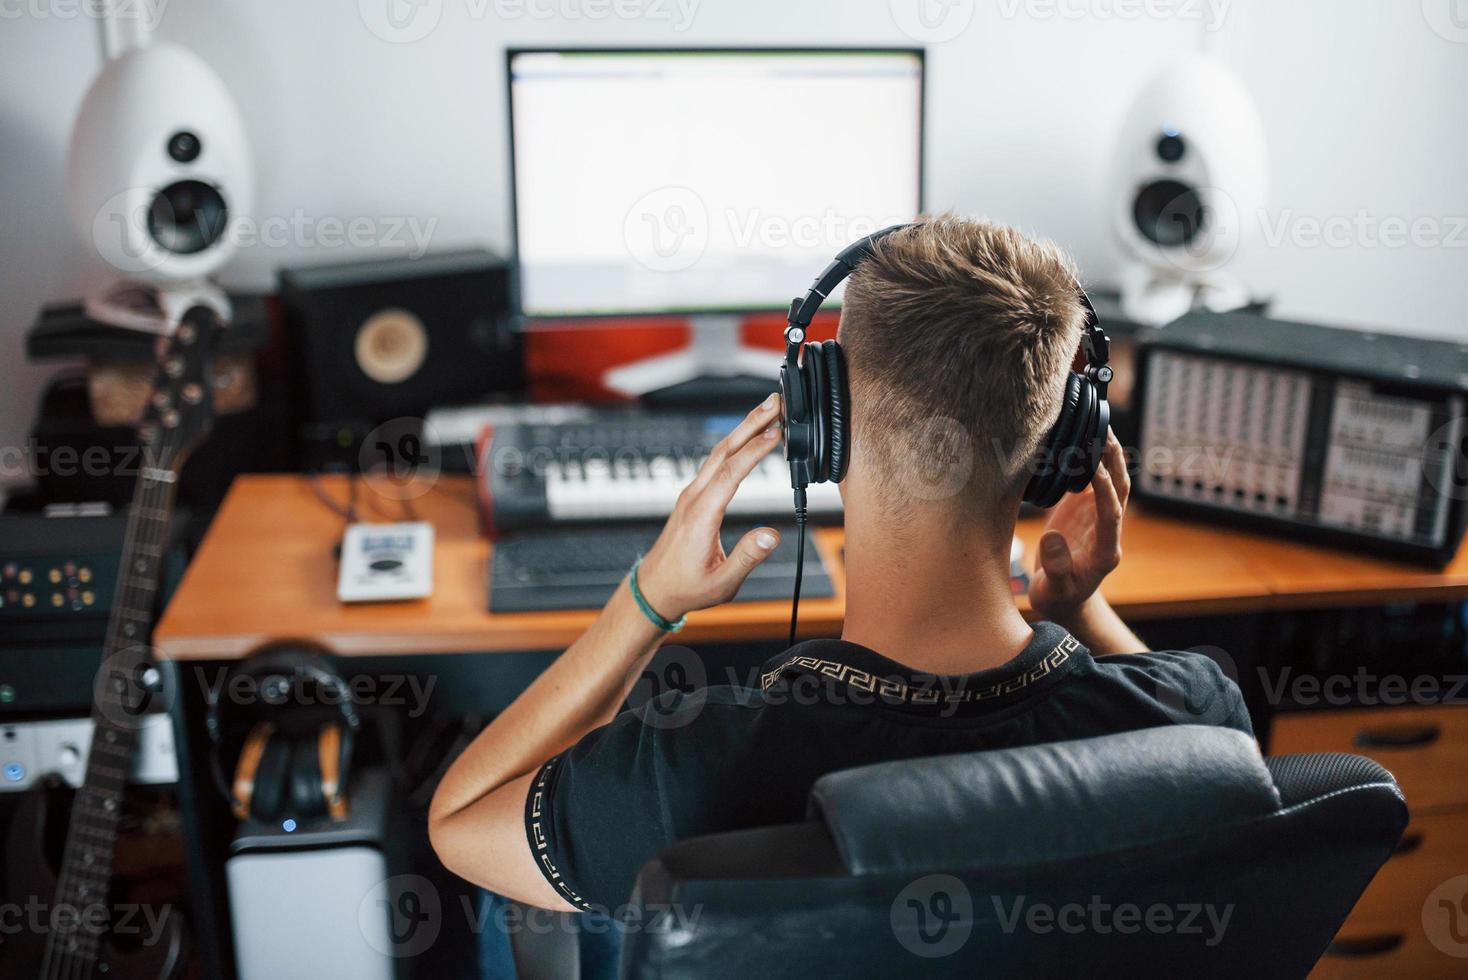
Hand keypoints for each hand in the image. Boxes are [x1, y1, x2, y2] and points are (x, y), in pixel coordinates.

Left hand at [636, 395, 784, 619]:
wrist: (654, 589)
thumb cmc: (686, 587)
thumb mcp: (722, 582)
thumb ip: (747, 557)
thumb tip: (771, 535)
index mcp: (700, 516)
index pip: (730, 474)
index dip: (755, 451)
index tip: (777, 433)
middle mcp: (693, 498)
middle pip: (723, 451)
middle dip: (750, 424)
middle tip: (773, 402)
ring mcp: (691, 494)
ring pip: (718, 453)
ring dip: (743, 430)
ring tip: (767, 411)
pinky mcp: (693, 497)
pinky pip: (715, 463)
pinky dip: (735, 446)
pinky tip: (748, 440)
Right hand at [1027, 428, 1130, 624]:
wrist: (1061, 598)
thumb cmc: (1058, 598)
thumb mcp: (1055, 591)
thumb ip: (1057, 568)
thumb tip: (1053, 539)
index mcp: (1105, 551)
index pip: (1111, 514)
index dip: (1104, 490)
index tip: (1092, 468)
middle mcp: (1107, 530)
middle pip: (1120, 489)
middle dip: (1114, 461)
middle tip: (1104, 430)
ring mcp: (1097, 518)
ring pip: (1110, 481)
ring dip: (1107, 454)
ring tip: (1098, 424)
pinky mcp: (1084, 511)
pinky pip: (1091, 482)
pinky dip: (1088, 461)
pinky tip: (1079, 439)